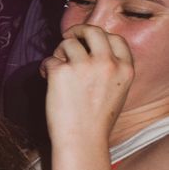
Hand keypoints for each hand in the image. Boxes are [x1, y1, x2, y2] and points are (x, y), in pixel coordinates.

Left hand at [42, 23, 133, 143]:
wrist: (82, 139)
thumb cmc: (96, 120)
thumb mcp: (117, 91)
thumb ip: (110, 70)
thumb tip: (88, 50)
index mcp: (125, 69)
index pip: (116, 39)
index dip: (100, 36)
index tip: (88, 39)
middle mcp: (107, 63)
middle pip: (93, 31)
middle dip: (78, 30)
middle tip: (67, 37)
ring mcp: (84, 66)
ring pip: (67, 43)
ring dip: (59, 52)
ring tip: (57, 69)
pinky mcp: (61, 71)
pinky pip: (49, 59)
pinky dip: (44, 67)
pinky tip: (45, 78)